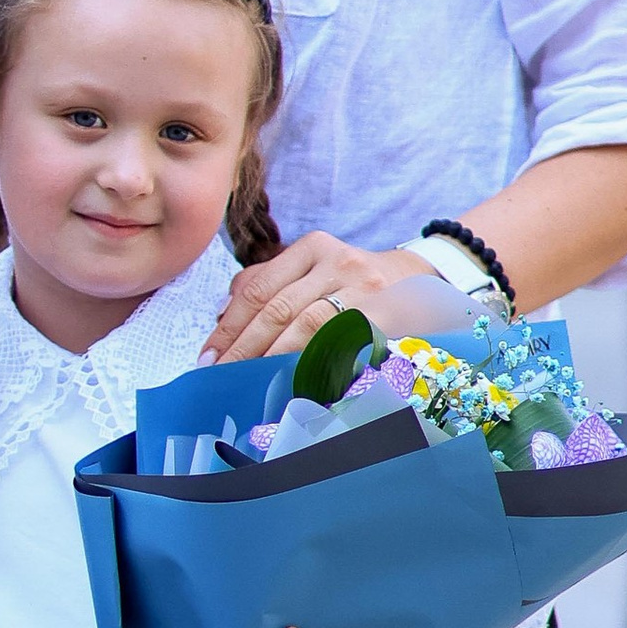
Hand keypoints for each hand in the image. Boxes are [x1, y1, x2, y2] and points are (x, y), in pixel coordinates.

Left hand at [202, 232, 418, 362]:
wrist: (418, 279)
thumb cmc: (351, 282)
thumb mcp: (313, 268)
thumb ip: (268, 282)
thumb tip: (223, 314)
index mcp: (312, 247)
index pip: (259, 288)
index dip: (230, 325)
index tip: (209, 356)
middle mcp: (337, 261)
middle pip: (278, 308)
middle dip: (244, 346)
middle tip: (220, 375)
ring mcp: (363, 287)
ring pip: (306, 325)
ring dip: (272, 357)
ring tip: (249, 380)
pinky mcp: (385, 312)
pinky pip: (340, 342)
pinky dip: (313, 362)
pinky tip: (293, 379)